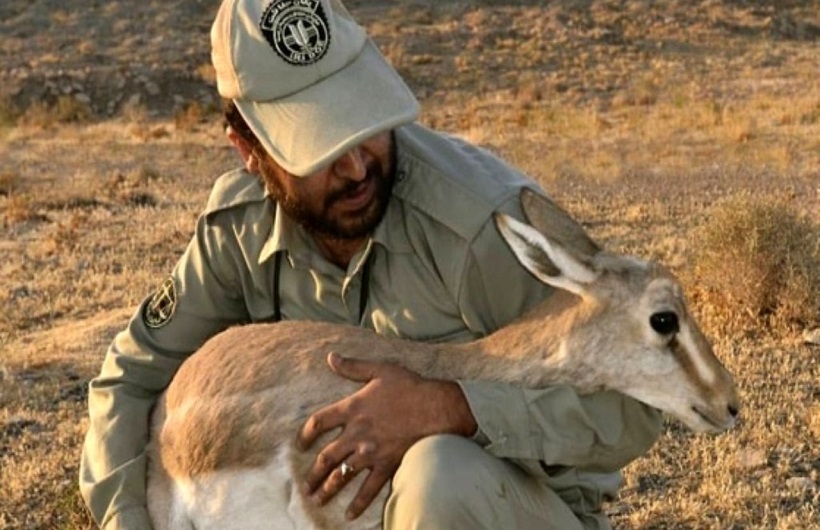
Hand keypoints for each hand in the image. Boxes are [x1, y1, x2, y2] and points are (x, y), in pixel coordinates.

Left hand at [297, 352, 475, 519]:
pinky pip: (369, 489)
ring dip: (327, 489)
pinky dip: (358, 503)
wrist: (436, 407)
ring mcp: (370, 451)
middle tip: (305, 485)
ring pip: (342, 475)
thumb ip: (353, 366)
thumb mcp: (379, 370)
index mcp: (352, 408)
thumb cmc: (409, 386)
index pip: (318, 423)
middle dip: (313, 473)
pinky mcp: (386, 464)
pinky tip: (349, 514)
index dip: (305, 434)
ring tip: (317, 499)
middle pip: (326, 457)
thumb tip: (331, 357)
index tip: (300, 445)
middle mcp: (356, 433)